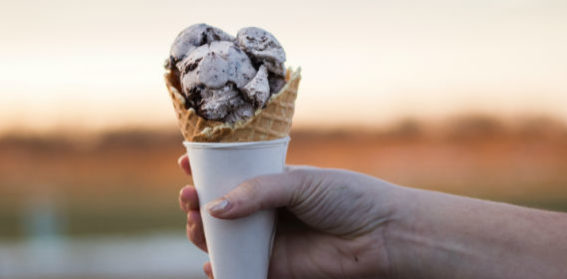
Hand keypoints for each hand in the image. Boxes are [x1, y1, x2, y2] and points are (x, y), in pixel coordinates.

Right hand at [177, 154, 403, 277]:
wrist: (381, 234)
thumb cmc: (348, 198)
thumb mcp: (299, 182)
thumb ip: (257, 192)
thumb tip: (215, 207)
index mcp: (272, 184)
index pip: (231, 175)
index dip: (206, 170)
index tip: (185, 163)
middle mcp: (266, 212)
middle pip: (220, 209)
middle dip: (197, 202)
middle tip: (188, 195)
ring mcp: (269, 240)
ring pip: (224, 239)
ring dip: (202, 232)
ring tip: (197, 221)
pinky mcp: (276, 267)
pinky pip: (240, 269)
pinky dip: (222, 269)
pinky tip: (212, 264)